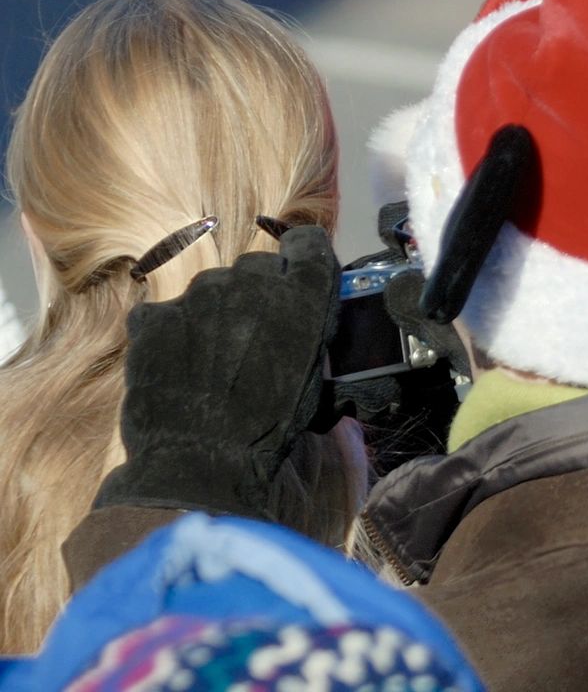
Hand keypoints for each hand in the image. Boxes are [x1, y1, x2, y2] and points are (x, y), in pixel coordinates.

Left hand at [97, 225, 340, 518]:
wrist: (200, 464)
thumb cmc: (268, 427)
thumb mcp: (313, 376)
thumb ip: (308, 330)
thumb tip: (301, 318)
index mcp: (301, 291)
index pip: (307, 242)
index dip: (301, 260)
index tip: (293, 283)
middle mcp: (251, 277)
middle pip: (255, 267)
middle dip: (255, 296)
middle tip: (249, 341)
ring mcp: (198, 293)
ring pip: (210, 290)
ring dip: (213, 315)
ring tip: (208, 364)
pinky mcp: (156, 315)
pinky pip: (165, 315)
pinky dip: (169, 335)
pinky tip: (174, 369)